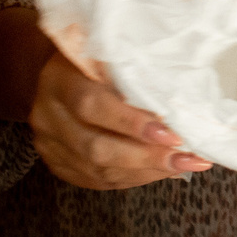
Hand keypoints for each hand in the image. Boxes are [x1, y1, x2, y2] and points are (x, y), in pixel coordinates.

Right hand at [32, 55, 210, 189]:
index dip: (132, 123)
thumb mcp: (109, 55)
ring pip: (99, 170)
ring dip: (147, 171)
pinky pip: (99, 181)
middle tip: (187, 158)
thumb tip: (181, 105)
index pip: (92, 106)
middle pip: (96, 148)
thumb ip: (134, 74)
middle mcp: (49, 117)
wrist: (57, 78)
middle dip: (147, 157)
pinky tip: (162, 171)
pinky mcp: (59, 166)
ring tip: (184, 165)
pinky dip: (135, 178)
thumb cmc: (95, 61)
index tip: (171, 134)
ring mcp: (50, 146)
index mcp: (59, 81)